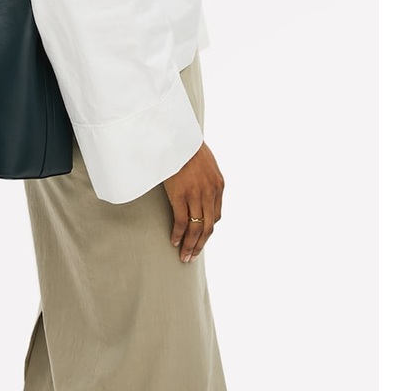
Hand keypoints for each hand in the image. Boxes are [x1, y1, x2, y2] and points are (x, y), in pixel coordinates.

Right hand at [162, 141, 223, 262]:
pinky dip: (179, 234)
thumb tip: (198, 187)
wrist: (176, 135)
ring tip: (185, 256)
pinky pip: (182, 221)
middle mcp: (210, 192)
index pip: (217, 215)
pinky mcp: (181, 195)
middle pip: (209, 226)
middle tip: (193, 256)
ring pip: (197, 228)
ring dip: (191, 245)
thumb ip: (205, 177)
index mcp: (218, 185)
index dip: (208, 229)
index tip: (200, 237)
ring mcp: (196, 194)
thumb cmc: (186, 146)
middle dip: (201, 244)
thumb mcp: (205, 162)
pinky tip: (175, 241)